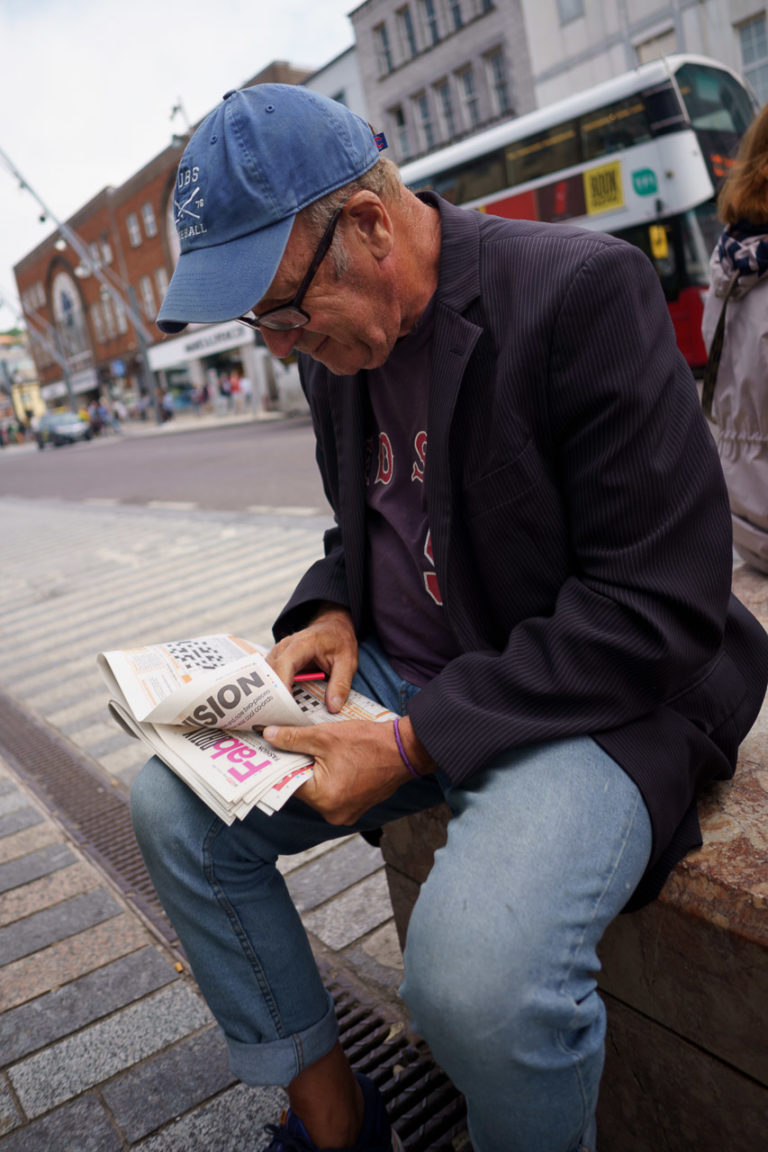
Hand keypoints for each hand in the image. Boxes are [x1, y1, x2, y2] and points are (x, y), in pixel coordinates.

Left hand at [262, 718, 413, 824]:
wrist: (407, 749)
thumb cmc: (369, 743)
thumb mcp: (326, 736)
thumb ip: (293, 738)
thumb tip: (269, 736)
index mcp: (324, 799)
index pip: (288, 782)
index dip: (279, 762)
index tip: (270, 749)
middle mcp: (333, 813)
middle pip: (302, 787)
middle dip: (296, 765)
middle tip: (288, 743)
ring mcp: (346, 812)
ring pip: (317, 789)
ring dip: (313, 770)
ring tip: (311, 748)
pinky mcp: (356, 806)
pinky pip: (332, 792)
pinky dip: (328, 776)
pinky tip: (329, 757)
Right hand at [267, 604, 357, 712]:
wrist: (333, 627)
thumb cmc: (339, 642)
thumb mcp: (347, 662)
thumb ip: (341, 684)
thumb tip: (333, 707)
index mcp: (302, 644)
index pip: (285, 664)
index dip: (282, 685)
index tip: (284, 706)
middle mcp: (284, 647)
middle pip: (270, 672)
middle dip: (271, 695)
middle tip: (276, 718)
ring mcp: (278, 653)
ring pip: (265, 676)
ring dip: (268, 695)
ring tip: (273, 717)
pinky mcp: (276, 661)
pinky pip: (268, 678)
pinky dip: (270, 692)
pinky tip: (275, 708)